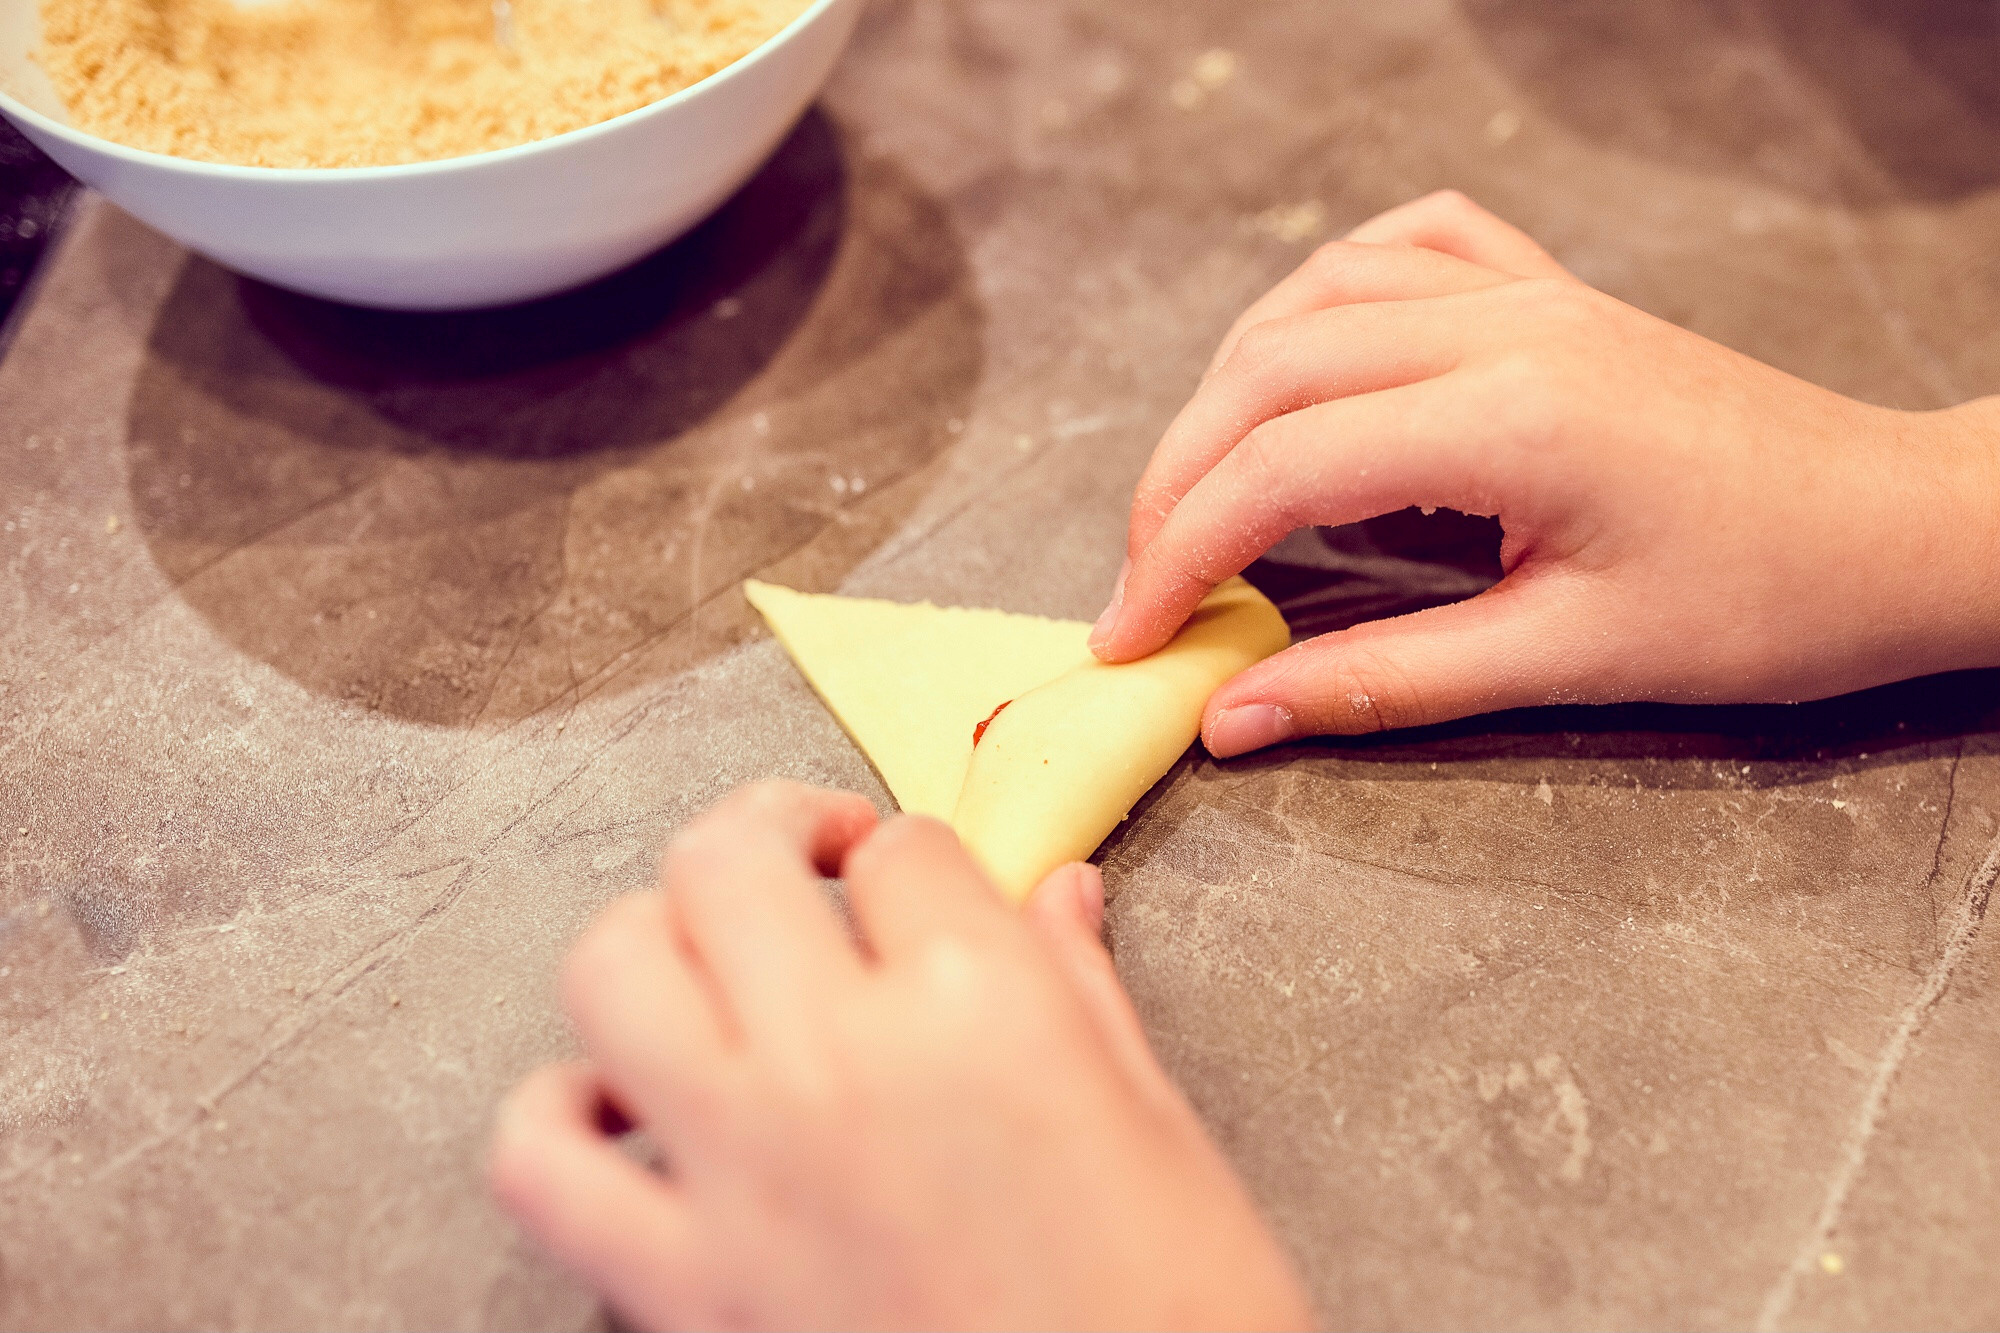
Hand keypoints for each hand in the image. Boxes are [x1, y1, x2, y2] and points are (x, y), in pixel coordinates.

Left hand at [490, 781, 1310, 1331]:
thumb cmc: (1178, 1312)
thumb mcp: (1161, 1131)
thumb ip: (1082, 989)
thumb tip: (1056, 891)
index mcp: (985, 1006)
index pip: (903, 850)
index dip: (915, 861)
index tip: (928, 895)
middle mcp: (841, 1060)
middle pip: (728, 858)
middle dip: (772, 833)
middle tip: (812, 865)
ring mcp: (740, 1171)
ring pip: (611, 966)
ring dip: (652, 938)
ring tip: (711, 964)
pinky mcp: (678, 1285)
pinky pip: (538, 1159)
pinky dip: (555, 1114)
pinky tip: (624, 1110)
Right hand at [1090, 190, 1999, 751]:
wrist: (1898, 528)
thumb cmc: (1768, 603)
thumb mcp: (1570, 662)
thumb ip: (1384, 683)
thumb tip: (1235, 719)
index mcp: (1511, 416)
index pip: (1280, 467)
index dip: (1177, 555)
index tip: (1129, 634)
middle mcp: (1503, 326)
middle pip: (1266, 372)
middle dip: (1175, 482)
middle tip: (1144, 583)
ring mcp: (1527, 293)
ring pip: (1311, 301)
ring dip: (1229, 394)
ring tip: (1203, 495)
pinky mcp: (1549, 292)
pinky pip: (1400, 250)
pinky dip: (1323, 301)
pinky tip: (1308, 363)